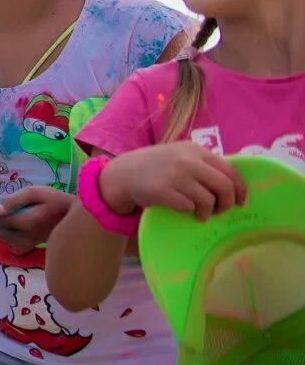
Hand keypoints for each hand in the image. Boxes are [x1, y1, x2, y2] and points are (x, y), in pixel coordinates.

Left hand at [0, 186, 74, 247]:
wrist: (72, 218)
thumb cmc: (53, 201)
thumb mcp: (34, 193)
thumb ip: (13, 201)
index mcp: (26, 223)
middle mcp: (24, 238)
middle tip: (7, 207)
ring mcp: (25, 244)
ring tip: (13, 212)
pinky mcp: (26, 246)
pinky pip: (6, 238)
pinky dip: (5, 229)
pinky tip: (15, 220)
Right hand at [101, 142, 246, 219]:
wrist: (123, 173)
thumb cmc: (157, 167)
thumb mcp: (181, 156)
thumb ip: (204, 164)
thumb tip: (234, 185)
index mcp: (195, 150)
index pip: (230, 170)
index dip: (240, 189)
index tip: (240, 202)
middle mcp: (187, 160)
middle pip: (224, 186)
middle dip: (228, 203)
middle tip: (221, 211)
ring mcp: (174, 175)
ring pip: (208, 200)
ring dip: (208, 211)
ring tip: (201, 214)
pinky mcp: (162, 191)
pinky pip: (188, 207)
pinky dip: (190, 211)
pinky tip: (185, 210)